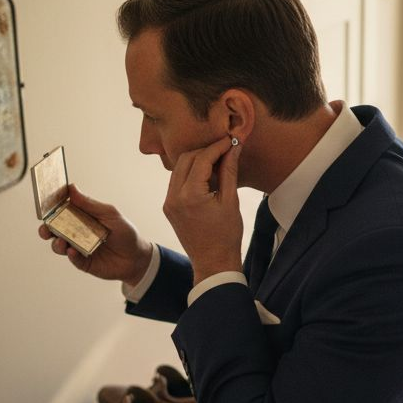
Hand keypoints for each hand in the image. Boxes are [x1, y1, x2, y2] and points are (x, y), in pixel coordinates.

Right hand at [38, 185, 154, 284]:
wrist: (137, 257)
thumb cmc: (125, 232)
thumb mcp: (109, 214)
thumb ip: (89, 203)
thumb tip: (72, 188)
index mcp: (81, 218)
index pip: (61, 212)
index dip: (51, 209)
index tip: (45, 206)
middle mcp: (76, 232)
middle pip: (54, 230)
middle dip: (46, 229)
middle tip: (45, 229)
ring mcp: (78, 248)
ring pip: (59, 245)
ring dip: (57, 243)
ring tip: (61, 242)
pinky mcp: (83, 262)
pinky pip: (72, 259)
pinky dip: (71, 255)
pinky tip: (73, 251)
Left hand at [163, 135, 243, 284]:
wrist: (213, 262)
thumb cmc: (226, 236)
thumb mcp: (231, 201)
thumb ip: (229, 172)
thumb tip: (234, 148)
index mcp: (190, 196)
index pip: (201, 159)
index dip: (217, 147)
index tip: (230, 140)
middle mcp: (174, 197)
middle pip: (186, 159)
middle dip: (206, 151)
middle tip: (225, 149)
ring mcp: (169, 202)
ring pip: (179, 168)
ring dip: (197, 160)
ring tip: (218, 161)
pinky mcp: (169, 207)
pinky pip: (177, 181)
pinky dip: (190, 173)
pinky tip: (207, 175)